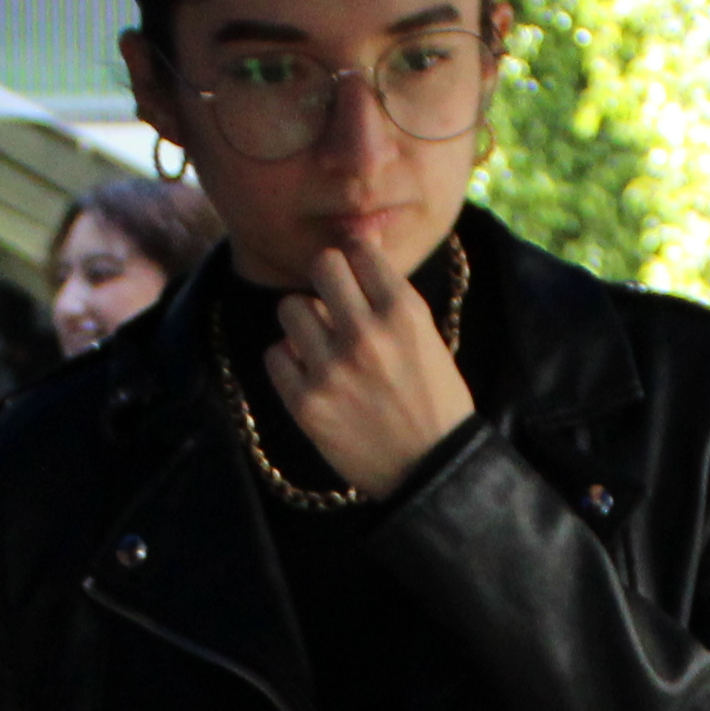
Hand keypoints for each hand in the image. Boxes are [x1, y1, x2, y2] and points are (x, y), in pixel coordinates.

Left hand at [266, 239, 479, 496]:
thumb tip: (363, 241)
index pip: (359, 251)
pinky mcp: (306, 403)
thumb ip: (391, 293)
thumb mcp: (426, 337)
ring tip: (321, 342)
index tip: (355, 271)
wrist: (431, 468)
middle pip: (321, 266)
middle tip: (334, 301)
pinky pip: (275, 355)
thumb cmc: (434, 400)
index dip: (355, 257)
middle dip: (327, 280)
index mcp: (403, 314)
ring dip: (304, 321)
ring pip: (290, 308)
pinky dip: (289, 361)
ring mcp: (331, 369)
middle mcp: (365, 334)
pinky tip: (311, 374)